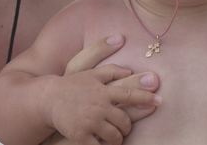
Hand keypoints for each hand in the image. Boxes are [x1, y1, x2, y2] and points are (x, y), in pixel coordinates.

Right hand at [42, 34, 160, 144]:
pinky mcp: (81, 135)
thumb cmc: (70, 85)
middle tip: (124, 128)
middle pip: (124, 120)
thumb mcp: (89, 73)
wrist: (47, 99)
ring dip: (117, 138)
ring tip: (113, 137)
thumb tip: (129, 69)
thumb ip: (110, 71)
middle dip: (127, 126)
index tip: (159, 101)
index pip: (129, 94)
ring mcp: (90, 121)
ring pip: (115, 136)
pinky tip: (102, 144)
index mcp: (102, 90)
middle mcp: (99, 105)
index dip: (145, 97)